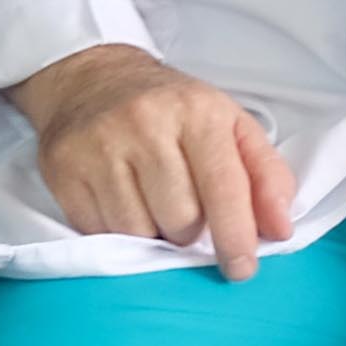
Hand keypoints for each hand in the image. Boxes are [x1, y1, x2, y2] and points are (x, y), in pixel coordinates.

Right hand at [17, 41, 303, 278]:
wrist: (93, 77)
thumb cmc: (172, 110)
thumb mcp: (230, 126)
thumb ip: (266, 176)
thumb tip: (281, 229)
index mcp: (197, 112)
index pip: (224, 187)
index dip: (236, 236)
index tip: (242, 268)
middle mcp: (146, 123)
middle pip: (181, 219)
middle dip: (190, 232)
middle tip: (186, 212)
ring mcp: (100, 145)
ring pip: (138, 232)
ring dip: (152, 234)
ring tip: (152, 205)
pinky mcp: (64, 168)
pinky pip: (99, 231)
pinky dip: (116, 231)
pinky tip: (121, 202)